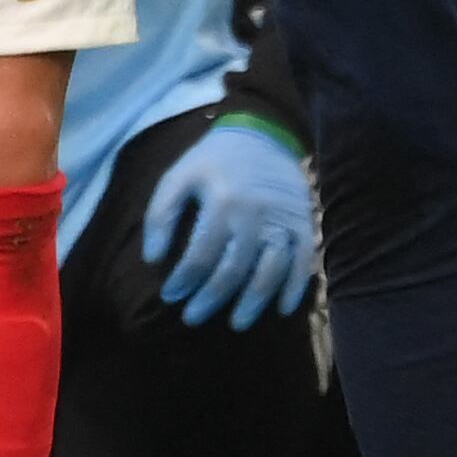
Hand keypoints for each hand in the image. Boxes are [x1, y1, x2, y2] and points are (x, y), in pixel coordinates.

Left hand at [142, 116, 317, 328]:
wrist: (262, 133)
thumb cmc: (213, 160)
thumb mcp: (178, 176)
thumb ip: (160, 215)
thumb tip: (153, 259)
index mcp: (221, 201)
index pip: (200, 255)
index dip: (184, 280)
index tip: (171, 296)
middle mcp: (254, 213)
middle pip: (233, 269)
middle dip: (211, 299)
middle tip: (193, 318)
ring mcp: (282, 219)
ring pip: (270, 271)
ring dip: (253, 302)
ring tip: (237, 323)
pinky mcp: (303, 222)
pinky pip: (303, 262)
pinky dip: (295, 288)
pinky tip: (282, 309)